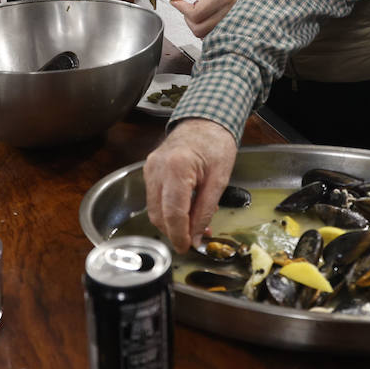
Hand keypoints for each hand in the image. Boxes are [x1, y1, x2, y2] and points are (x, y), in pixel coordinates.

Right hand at [143, 118, 237, 253]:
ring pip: (154, 209)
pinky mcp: (149, 170)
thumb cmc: (216, 144)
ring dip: (171, 223)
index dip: (179, 235)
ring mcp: (150, 168)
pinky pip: (155, 198)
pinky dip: (168, 210)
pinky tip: (186, 211)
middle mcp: (157, 168)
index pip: (173, 212)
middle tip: (195, 238)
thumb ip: (206, 210)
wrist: (205, 121)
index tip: (188, 247)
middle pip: (158, 214)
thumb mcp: (219, 179)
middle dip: (175, 232)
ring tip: (195, 225)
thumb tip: (197, 237)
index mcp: (176, 167)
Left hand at [169, 0, 263, 38]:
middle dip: (188, 17)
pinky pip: (216, 35)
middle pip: (199, 28)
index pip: (195, 13)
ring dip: (197, 23)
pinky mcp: (237, 26)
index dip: (181, 7)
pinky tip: (209, 15)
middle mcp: (231, 10)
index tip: (177, 0)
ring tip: (200, 8)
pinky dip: (207, 27)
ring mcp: (235, 21)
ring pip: (207, 34)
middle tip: (187, 5)